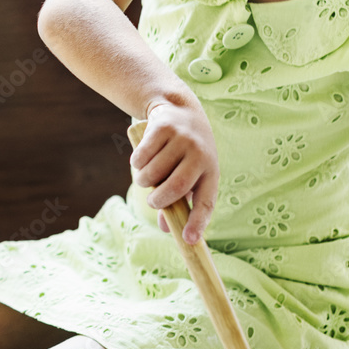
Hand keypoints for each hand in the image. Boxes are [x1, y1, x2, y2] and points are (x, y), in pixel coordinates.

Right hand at [130, 101, 218, 244]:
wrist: (180, 109)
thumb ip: (177, 202)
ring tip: (146, 177)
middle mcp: (200, 154)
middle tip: (153, 200)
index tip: (188, 239)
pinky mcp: (163, 128)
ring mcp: (182, 139)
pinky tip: (142, 158)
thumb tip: (167, 229)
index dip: (198, 222)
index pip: (206, 201)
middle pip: (175, 188)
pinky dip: (136, 163)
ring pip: (153, 173)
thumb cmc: (184, 153)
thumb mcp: (188, 175)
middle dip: (158, 200)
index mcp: (211, 170)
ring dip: (143, 181)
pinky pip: (141, 157)